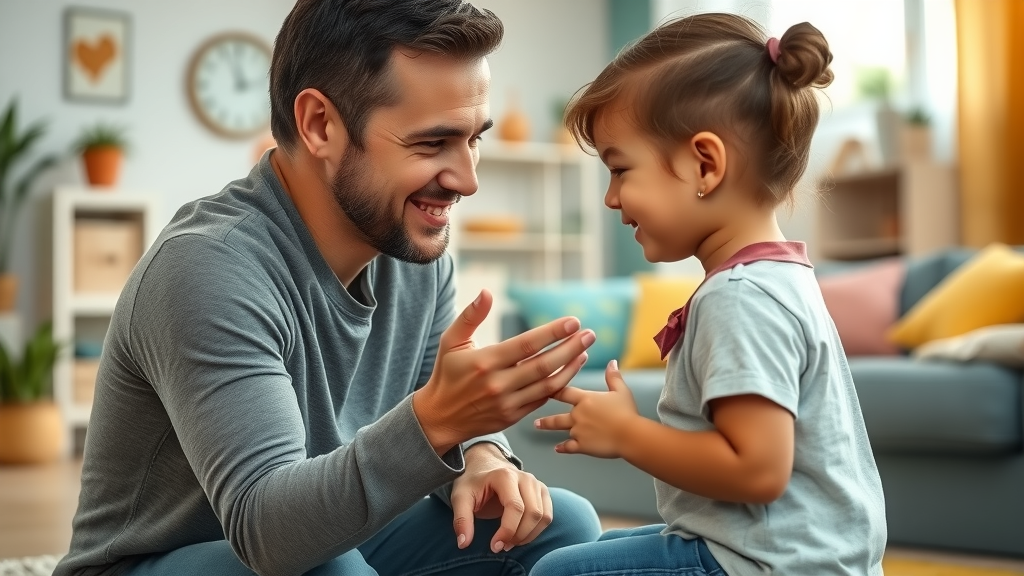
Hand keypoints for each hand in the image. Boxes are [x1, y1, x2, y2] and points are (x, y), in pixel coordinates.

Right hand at [413, 289, 594, 453]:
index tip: (573, 322)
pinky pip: (542, 399)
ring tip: (584, 351)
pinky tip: (569, 370)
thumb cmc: (447, 373)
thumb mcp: (451, 341)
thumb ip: (470, 316)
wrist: (440, 417)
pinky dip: (559, 385)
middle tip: (590, 334)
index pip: (526, 344)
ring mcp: (507, 403)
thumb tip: (487, 292)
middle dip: (570, 348)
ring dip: (570, 367)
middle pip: (543, 365)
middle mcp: (498, 384)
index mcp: (485, 362)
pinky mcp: (513, 416)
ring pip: (547, 385)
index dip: (552, 333)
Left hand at [451, 443, 550, 552]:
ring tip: (510, 542)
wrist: (485, 466)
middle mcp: (525, 478)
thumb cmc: (473, 482)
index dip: (507, 531)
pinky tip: (520, 535)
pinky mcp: (542, 492)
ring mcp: (536, 484)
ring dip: (528, 536)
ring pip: (543, 516)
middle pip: (533, 513)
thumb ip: (461, 519)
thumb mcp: (460, 497)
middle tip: (501, 546)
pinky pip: (547, 516)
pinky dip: (536, 531)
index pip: (515, 507)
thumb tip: (464, 543)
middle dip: (518, 536)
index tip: (495, 546)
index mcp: (505, 476)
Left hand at [535, 359, 638, 457]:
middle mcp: (578, 414)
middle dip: (546, 416)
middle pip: (557, 414)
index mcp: (585, 399)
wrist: (630, 434)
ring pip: (559, 429)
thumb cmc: (627, 412)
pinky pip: (568, 447)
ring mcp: (578, 430)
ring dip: (548, 427)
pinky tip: (557, 449)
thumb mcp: (621, 390)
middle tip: (535, 418)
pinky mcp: (582, 445)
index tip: (540, 387)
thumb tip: (611, 362)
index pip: (564, 392)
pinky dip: (562, 448)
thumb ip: (613, 376)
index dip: (552, 389)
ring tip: (538, 426)